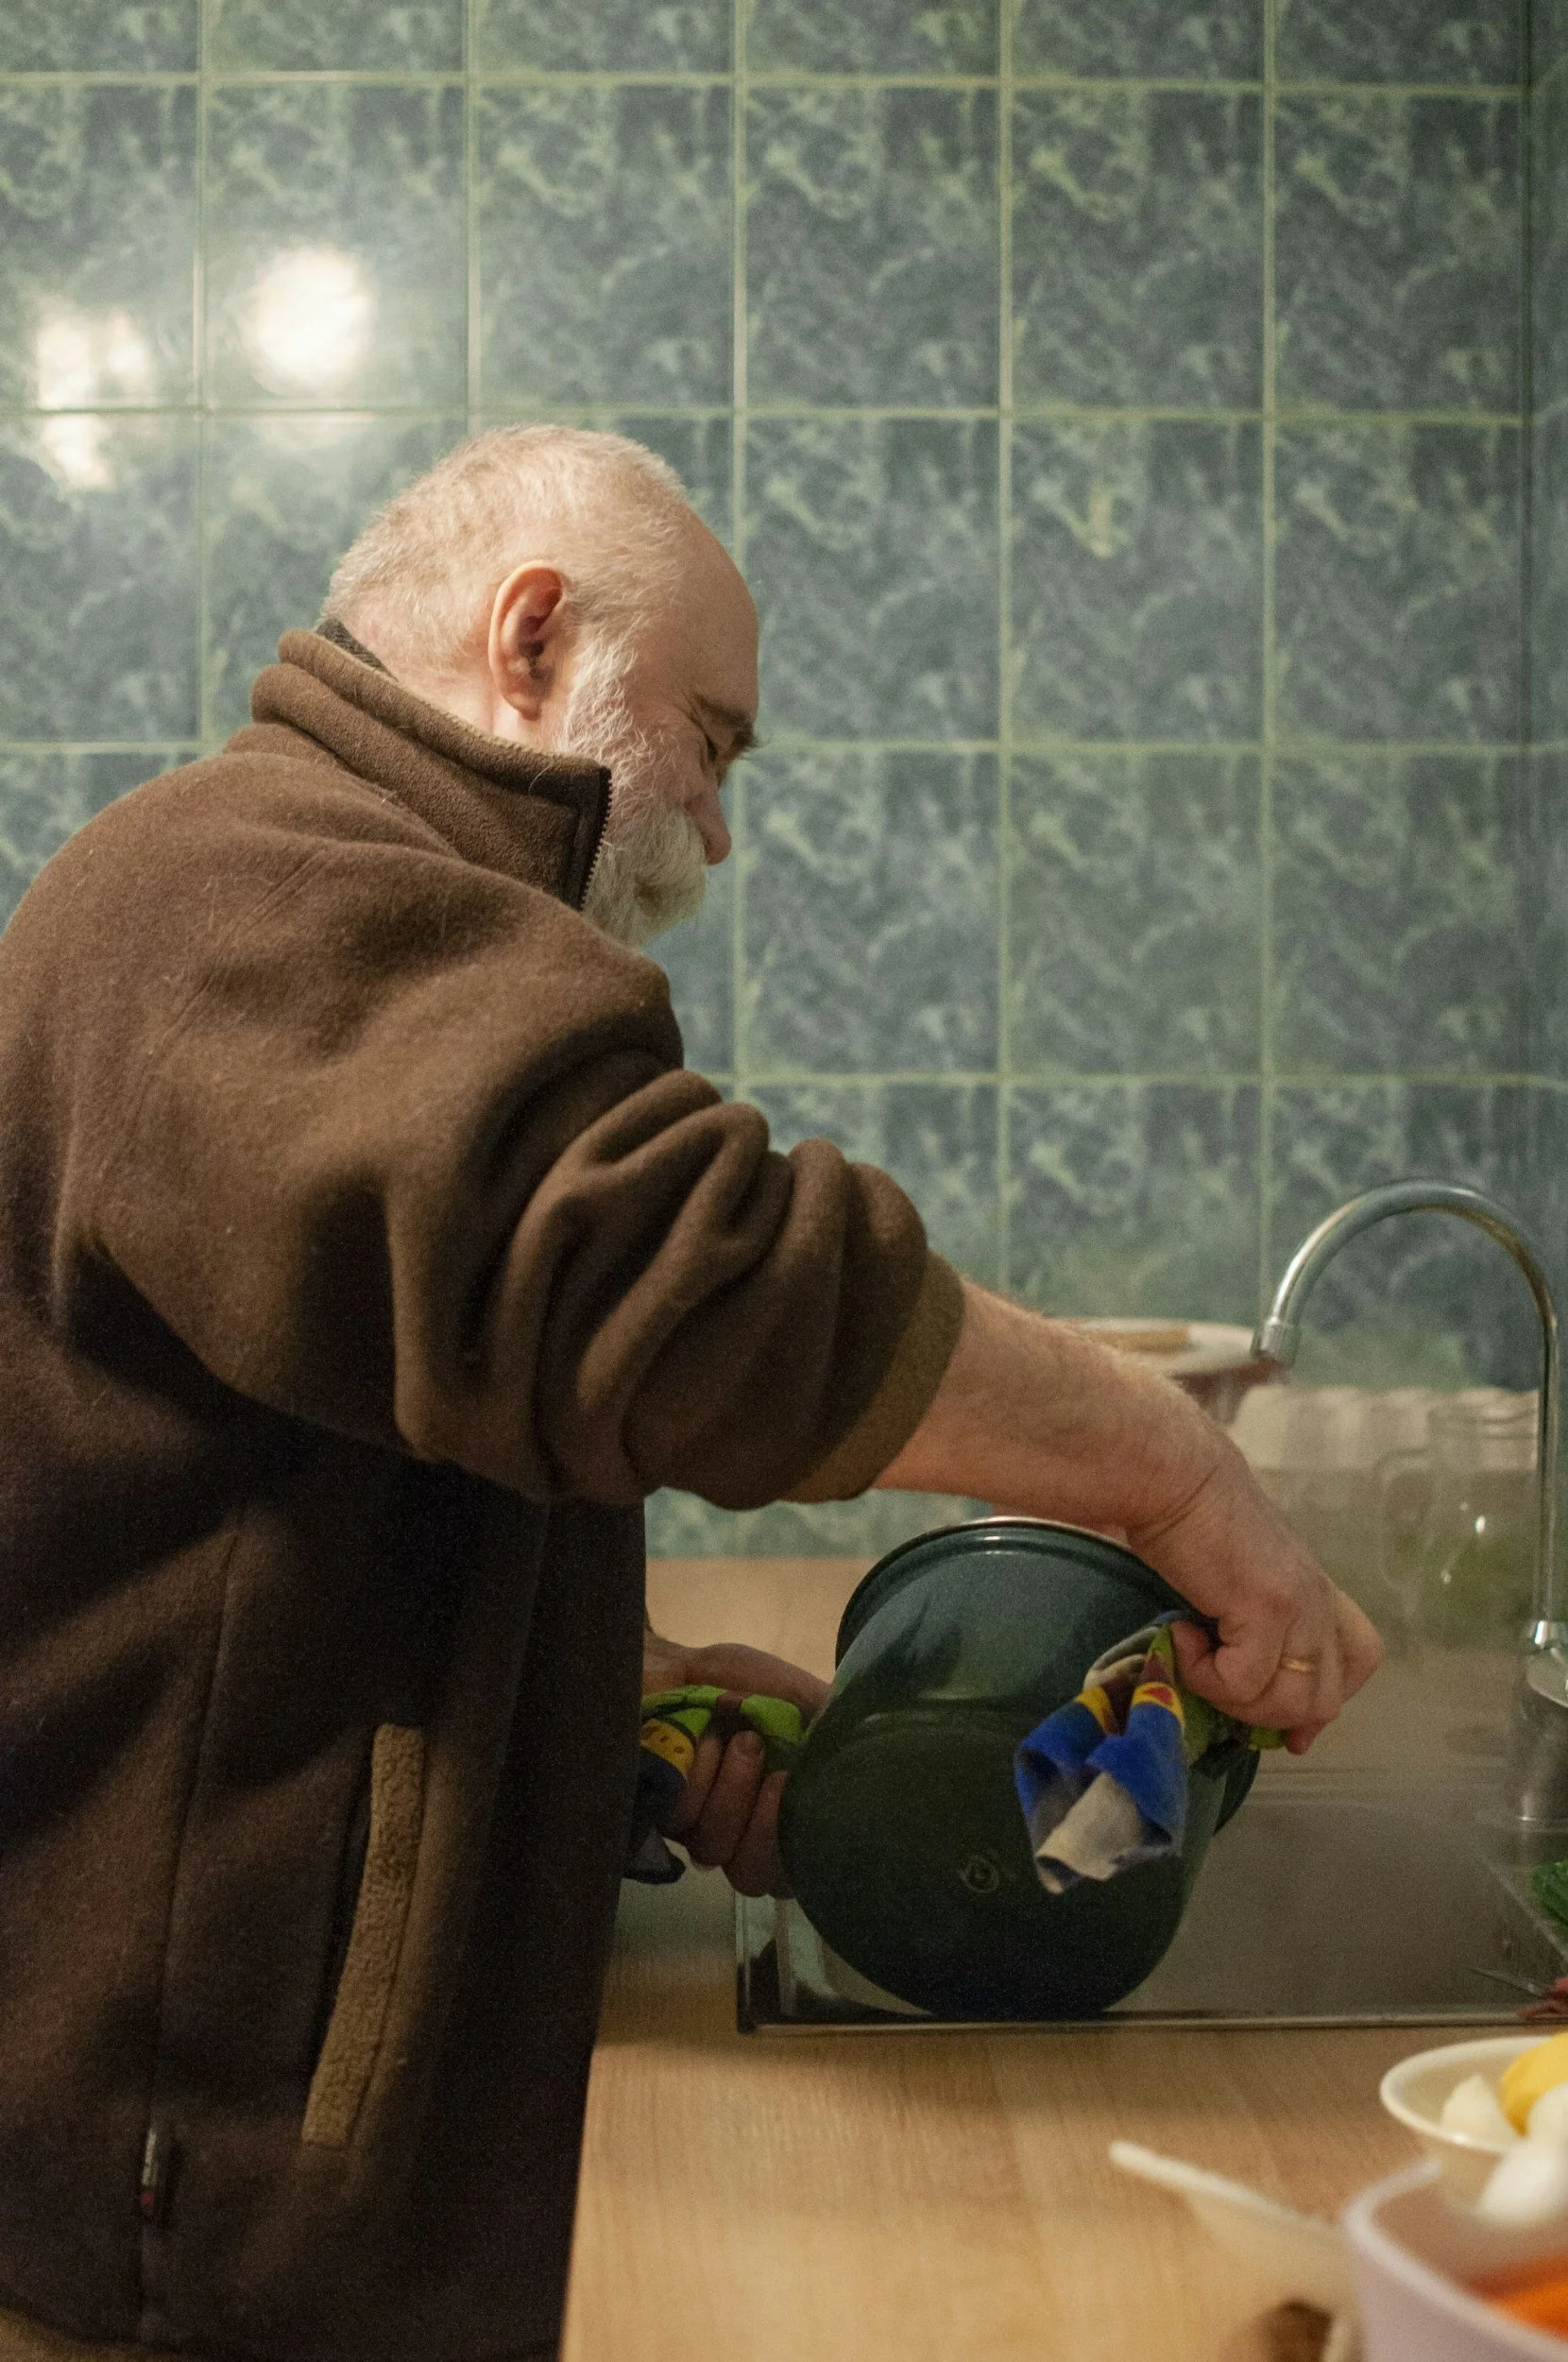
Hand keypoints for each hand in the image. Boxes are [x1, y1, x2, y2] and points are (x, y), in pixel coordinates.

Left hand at [642, 1632, 828, 1897]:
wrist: (680, 1663)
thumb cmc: (745, 1684)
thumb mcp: (806, 1701)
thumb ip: (836, 1740)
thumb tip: (874, 1772)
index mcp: (785, 1817)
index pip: (796, 1874)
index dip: (797, 1849)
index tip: (798, 1790)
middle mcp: (742, 1834)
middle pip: (753, 1878)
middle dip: (763, 1824)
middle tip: (768, 1767)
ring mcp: (698, 1829)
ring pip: (714, 1851)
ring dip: (730, 1790)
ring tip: (733, 1740)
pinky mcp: (659, 1815)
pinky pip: (680, 1821)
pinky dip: (696, 1776)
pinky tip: (700, 1741)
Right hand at [1137, 1455, 1383, 1752]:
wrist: (1172, 1474)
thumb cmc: (1186, 1511)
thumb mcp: (1234, 1571)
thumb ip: (1248, 1614)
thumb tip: (1222, 1655)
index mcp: (1314, 1588)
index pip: (1360, 1657)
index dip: (1326, 1701)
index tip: (1289, 1730)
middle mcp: (1318, 1600)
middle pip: (1326, 1699)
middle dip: (1269, 1714)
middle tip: (1219, 1687)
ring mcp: (1298, 1605)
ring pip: (1288, 1702)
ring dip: (1232, 1699)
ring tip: (1195, 1657)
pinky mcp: (1267, 1608)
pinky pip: (1244, 1683)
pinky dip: (1204, 1676)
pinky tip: (1181, 1636)